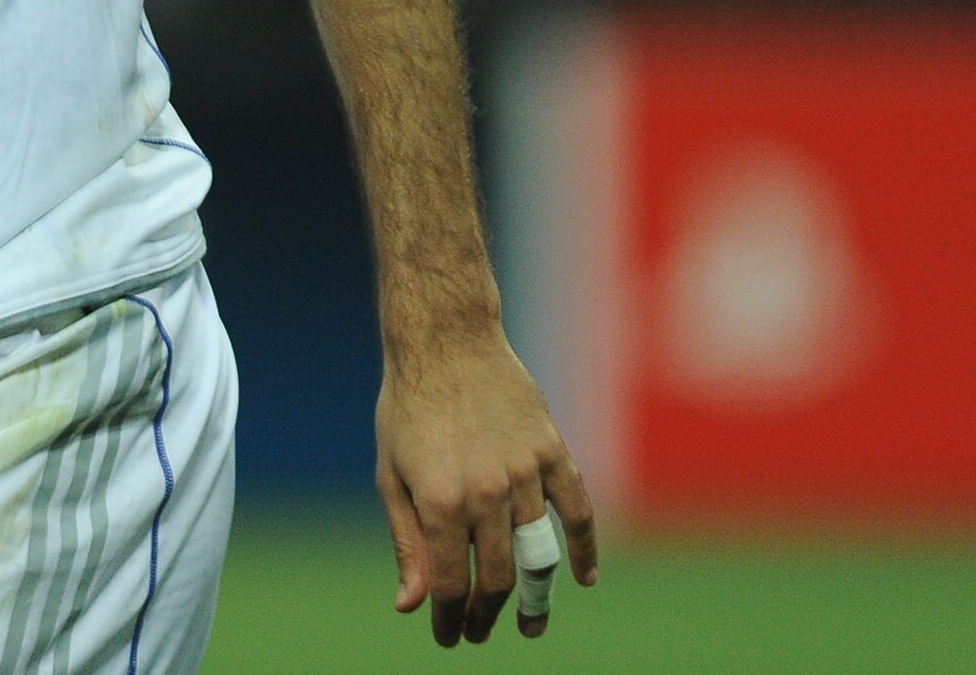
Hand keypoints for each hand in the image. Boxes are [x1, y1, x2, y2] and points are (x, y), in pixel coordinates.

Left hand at [374, 332, 598, 645]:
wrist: (445, 339)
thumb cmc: (408, 406)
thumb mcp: (390, 474)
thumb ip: (406, 542)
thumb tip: (410, 605)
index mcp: (440, 501)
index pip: (451, 583)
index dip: (449, 618)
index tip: (448, 636)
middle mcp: (486, 492)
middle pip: (498, 577)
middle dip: (487, 614)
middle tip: (480, 632)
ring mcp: (525, 472)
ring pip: (538, 553)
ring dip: (536, 597)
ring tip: (530, 623)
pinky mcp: (551, 451)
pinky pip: (578, 510)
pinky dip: (585, 548)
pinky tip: (583, 579)